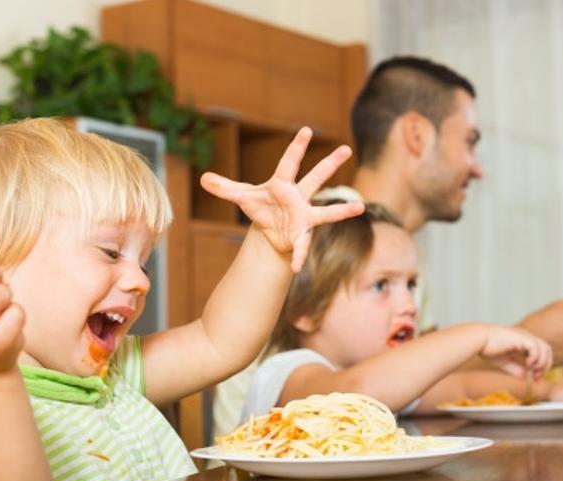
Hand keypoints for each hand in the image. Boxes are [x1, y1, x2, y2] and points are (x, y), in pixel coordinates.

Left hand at [200, 127, 364, 271]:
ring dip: (343, 211)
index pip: (289, 162)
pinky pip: (302, 248)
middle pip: (316, 177)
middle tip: (346, 148)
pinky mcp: (303, 236)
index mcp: (282, 184)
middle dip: (330, 164)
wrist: (271, 232)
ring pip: (326, 212)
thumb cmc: (262, 208)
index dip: (297, 146)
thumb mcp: (242, 197)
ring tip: (360, 208)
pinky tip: (296, 268)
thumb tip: (202, 178)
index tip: (306, 130)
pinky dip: (298, 257)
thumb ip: (224, 188)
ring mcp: (304, 216)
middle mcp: (298, 197)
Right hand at [479, 325, 552, 378]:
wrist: (478, 340)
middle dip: (546, 365)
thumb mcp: (504, 362)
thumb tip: (525, 378)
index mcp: (523, 342)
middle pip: (547, 349)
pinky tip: (527, 364)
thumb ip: (516, 369)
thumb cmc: (488, 349)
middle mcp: (526, 337)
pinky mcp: (521, 337)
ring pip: (545, 348)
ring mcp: (525, 336)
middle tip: (537, 376)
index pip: (541, 352)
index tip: (536, 378)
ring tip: (532, 370)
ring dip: (541, 362)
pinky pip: (536, 347)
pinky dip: (535, 358)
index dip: (542, 366)